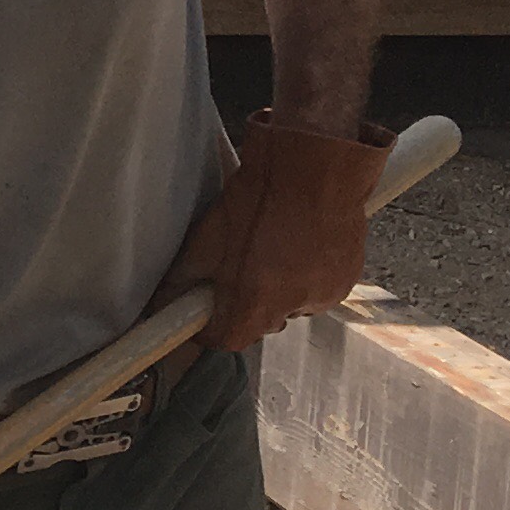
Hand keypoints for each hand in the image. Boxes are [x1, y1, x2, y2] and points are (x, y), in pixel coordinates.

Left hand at [157, 111, 389, 354]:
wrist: (315, 168)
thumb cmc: (262, 196)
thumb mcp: (208, 238)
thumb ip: (184, 278)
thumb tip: (162, 300)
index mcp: (255, 301)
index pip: (226, 340)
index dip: (209, 329)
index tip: (202, 314)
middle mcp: (293, 306)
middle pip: (259, 324)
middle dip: (245, 304)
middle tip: (238, 269)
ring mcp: (324, 295)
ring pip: (290, 307)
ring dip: (278, 291)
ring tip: (272, 250)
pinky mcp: (347, 281)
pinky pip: (317, 290)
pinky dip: (306, 277)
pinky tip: (299, 247)